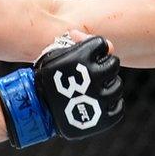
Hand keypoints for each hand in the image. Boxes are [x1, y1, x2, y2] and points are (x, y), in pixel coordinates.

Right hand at [0, 31, 123, 147]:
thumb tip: (93, 39)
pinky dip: (112, 104)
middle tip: (94, 74)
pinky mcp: (103, 117)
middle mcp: (94, 76)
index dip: (96, 50)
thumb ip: (75, 42)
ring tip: (96, 89)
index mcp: (82, 57)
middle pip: (114, 64)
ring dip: (109, 85)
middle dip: (105, 67)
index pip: (102, 45)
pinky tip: (100, 102)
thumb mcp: (55, 55)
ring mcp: (100, 97)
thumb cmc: (46, 79)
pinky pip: (118, 108)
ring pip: (117, 86)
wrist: (36, 109)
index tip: (89, 56)